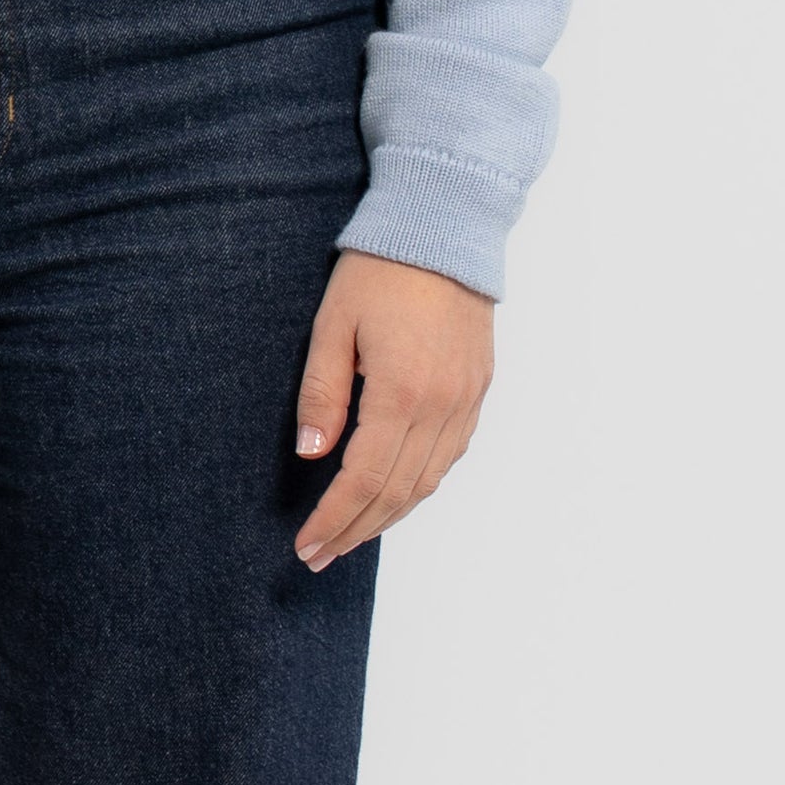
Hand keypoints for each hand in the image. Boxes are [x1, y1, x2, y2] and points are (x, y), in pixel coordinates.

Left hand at [292, 253, 493, 566]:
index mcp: (401, 391)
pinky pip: (450, 455)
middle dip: (355, 530)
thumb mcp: (333, 326)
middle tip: (319, 555)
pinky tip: (395, 495)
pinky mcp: (478, 390)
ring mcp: (465, 400)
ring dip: (389, 516)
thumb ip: (322, 394)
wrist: (444, 229)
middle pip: (398, 492)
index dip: (334, 519)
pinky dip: (420, 485)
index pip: (364, 479)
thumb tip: (312, 455)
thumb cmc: (379, 271)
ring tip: (351, 536)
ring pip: (428, 481)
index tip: (306, 545)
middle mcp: (441, 405)